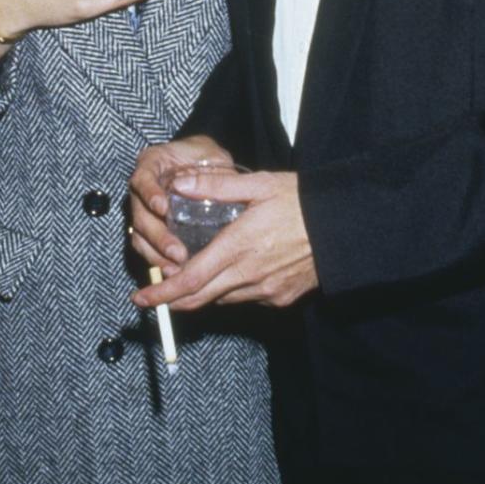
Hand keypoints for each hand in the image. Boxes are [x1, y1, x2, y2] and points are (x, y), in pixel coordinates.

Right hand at [129, 135, 232, 270]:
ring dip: (156, 254)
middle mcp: (141, 189)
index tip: (162, 208)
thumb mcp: (212, 155)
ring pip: (140, 235)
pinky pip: (147, 248)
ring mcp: (142, 210)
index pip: (143, 179)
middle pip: (140, 214)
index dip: (150, 194)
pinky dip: (158, 261)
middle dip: (157, 236)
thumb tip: (225, 188)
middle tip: (177, 252)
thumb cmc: (204, 156)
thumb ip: (216, 171)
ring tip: (176, 269)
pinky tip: (174, 272)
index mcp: (151, 164)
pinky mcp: (149, 230)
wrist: (199, 162)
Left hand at [131, 169, 318, 311]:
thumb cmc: (301, 201)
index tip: (140, 297)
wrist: (344, 227)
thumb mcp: (259, 185)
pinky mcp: (280, 298)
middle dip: (172, 299)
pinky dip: (231, 289)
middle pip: (200, 298)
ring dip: (202, 291)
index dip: (162, 292)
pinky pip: (246, 299)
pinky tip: (233, 271)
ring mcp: (266, 291)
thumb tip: (179, 184)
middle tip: (153, 295)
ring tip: (192, 274)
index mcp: (239, 246)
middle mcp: (249, 275)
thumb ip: (215, 187)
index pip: (190, 280)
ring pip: (222, 299)